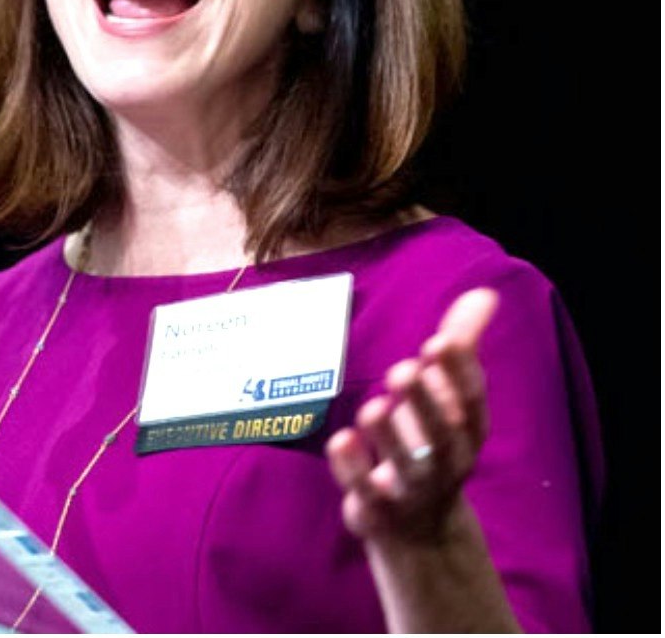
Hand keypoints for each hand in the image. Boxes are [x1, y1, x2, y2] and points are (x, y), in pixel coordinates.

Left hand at [326, 287, 496, 545]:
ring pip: (406, 465)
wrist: (422, 532)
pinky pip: (366, 493)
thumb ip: (462, 346)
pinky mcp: (378, 510)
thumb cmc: (433, 444)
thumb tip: (484, 293)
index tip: (441, 340)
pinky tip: (339, 441)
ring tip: (372, 406)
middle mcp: (446, 460)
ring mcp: (411, 488)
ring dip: (390, 436)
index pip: (470, 400)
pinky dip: (353, 470)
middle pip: (441, 433)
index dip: (458, 372)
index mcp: (467, 430)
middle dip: (425, 402)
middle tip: (403, 369)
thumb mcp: (450, 399)